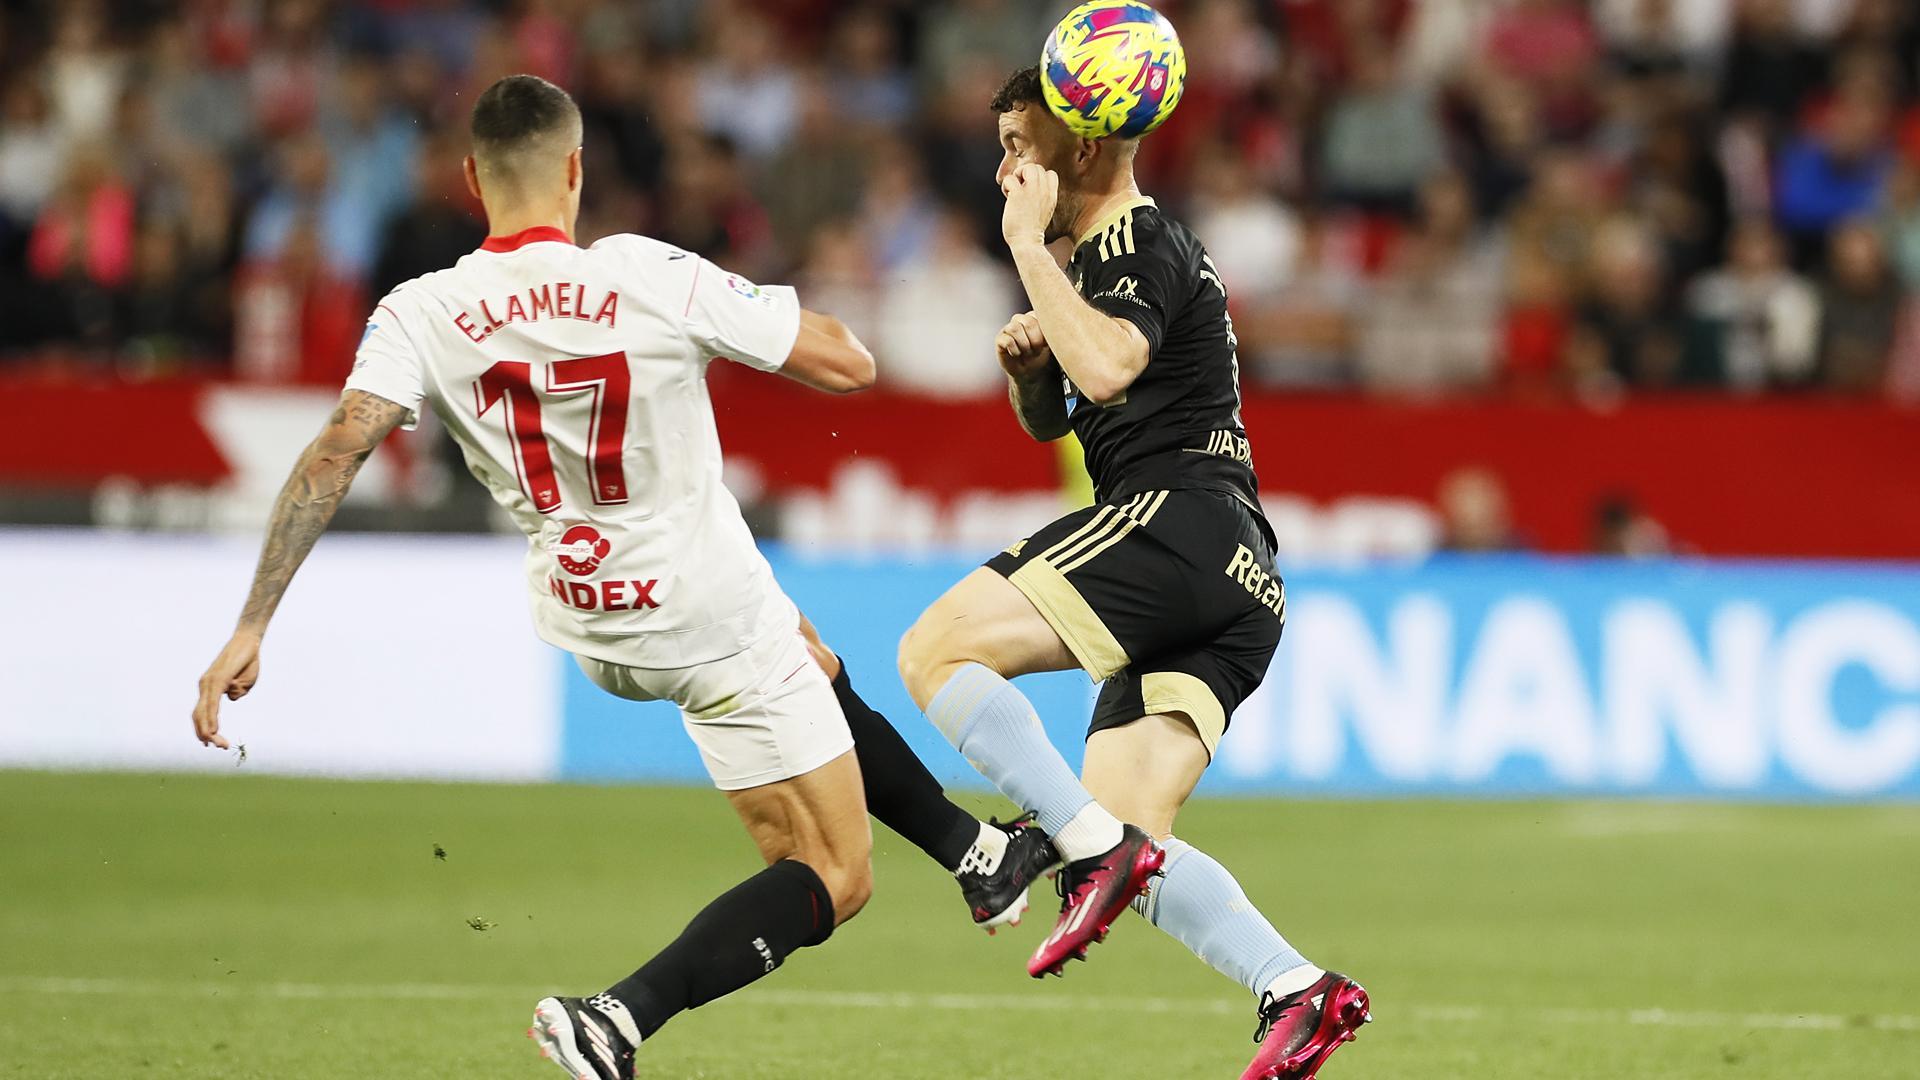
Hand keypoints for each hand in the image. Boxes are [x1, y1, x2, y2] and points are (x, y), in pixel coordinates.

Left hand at [194, 630, 262, 748]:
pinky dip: (210, 717)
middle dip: (205, 734)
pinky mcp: (218, 679)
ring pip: (203, 711)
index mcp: (209, 687)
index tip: (214, 744)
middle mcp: (204, 685)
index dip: (205, 730)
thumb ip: (237, 692)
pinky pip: (211, 702)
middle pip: (199, 716)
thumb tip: (230, 698)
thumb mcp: (245, 683)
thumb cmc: (248, 661)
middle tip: (218, 748)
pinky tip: (213, 728)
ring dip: (208, 730)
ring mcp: (209, 682)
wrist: (250, 640)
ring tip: (215, 743)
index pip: (202, 714)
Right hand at [995, 311, 1052, 377]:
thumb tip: (1053, 327)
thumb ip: (1050, 331)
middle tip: (1036, 351)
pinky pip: (1008, 340)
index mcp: (1033, 316)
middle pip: (1029, 322)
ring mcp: (1008, 328)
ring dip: (1024, 345)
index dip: (1044, 333)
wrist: (1028, 371)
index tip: (1046, 344)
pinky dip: (1015, 351)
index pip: (1040, 316)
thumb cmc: (1039, 354)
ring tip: (1027, 353)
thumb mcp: (1049, 342)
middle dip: (1035, 341)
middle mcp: (1020, 319)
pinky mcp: (1000, 339)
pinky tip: (1017, 354)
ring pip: (1015, 328)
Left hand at [1000, 163, 1057, 249]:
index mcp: (1051, 196)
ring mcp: (1032, 191)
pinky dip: (1006, 186)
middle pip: (1037, 168)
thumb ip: (1040, 199)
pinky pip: (1010, 179)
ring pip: (1027, 167)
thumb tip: (1027, 189)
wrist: (1027, 243)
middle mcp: (1044, 191)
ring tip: (1013, 190)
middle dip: (1026, 175)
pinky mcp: (1018, 195)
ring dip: (1016, 176)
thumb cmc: (1032, 232)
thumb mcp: (1044, 212)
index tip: (1030, 190)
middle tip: (1019, 189)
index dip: (1039, 178)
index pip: (1050, 174)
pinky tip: (1007, 198)